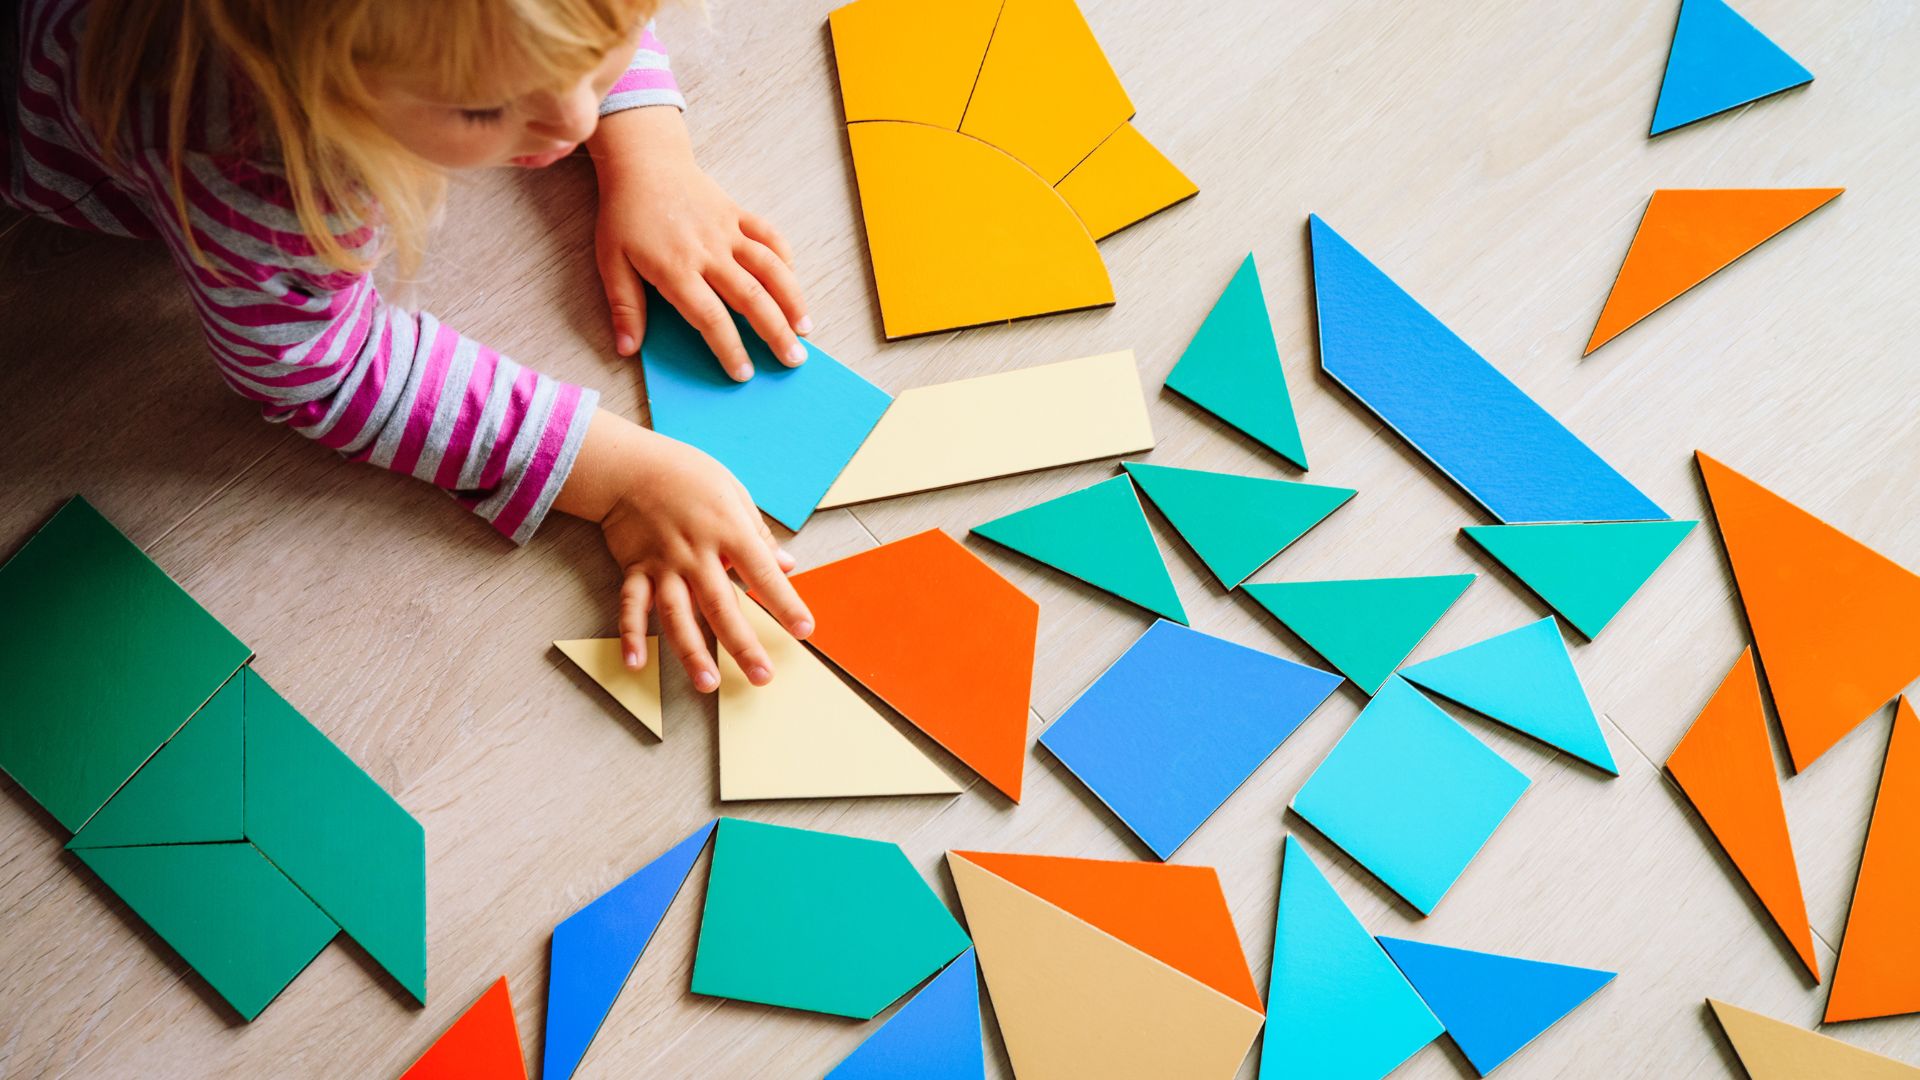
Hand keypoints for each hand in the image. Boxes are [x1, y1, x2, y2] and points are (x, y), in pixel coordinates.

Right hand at [554, 410, 813, 690]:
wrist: (630, 464)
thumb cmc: (688, 475)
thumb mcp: (734, 494)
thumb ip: (760, 535)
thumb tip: (789, 567)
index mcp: (728, 530)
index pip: (763, 573)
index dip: (785, 603)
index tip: (805, 631)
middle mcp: (696, 552)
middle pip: (722, 605)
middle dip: (743, 644)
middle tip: (762, 677)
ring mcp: (663, 564)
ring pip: (678, 614)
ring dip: (691, 651)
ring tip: (707, 683)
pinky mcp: (635, 569)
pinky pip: (632, 606)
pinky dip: (631, 635)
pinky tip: (636, 663)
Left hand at [589, 106, 811, 380]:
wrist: (644, 161)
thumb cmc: (625, 215)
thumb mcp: (612, 261)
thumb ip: (625, 307)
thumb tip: (627, 349)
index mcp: (676, 268)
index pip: (709, 317)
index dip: (729, 347)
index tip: (743, 373)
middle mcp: (708, 251)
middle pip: (750, 297)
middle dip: (775, 332)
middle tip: (793, 360)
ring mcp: (727, 230)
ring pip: (769, 268)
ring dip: (792, 299)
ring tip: (806, 329)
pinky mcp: (738, 214)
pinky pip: (770, 236)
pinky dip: (786, 260)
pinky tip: (794, 284)